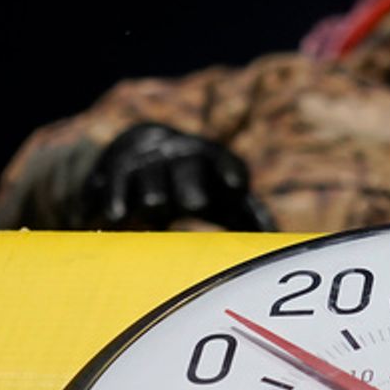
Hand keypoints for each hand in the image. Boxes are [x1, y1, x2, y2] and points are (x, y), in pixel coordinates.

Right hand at [86, 123, 276, 230]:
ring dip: (153, 196)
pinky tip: (116, 216)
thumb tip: (277, 242)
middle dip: (190, 184)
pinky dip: (114, 200)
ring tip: (154, 209)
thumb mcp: (222, 194)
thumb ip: (249, 216)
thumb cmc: (195, 180)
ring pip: (150, 181)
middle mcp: (176, 156)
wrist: (140, 147)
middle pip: (185, 170)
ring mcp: (144, 161)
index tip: (237, 184)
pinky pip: (113, 184)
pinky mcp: (113, 170)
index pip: (223, 161)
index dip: (228, 169)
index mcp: (210, 159)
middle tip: (195, 202)